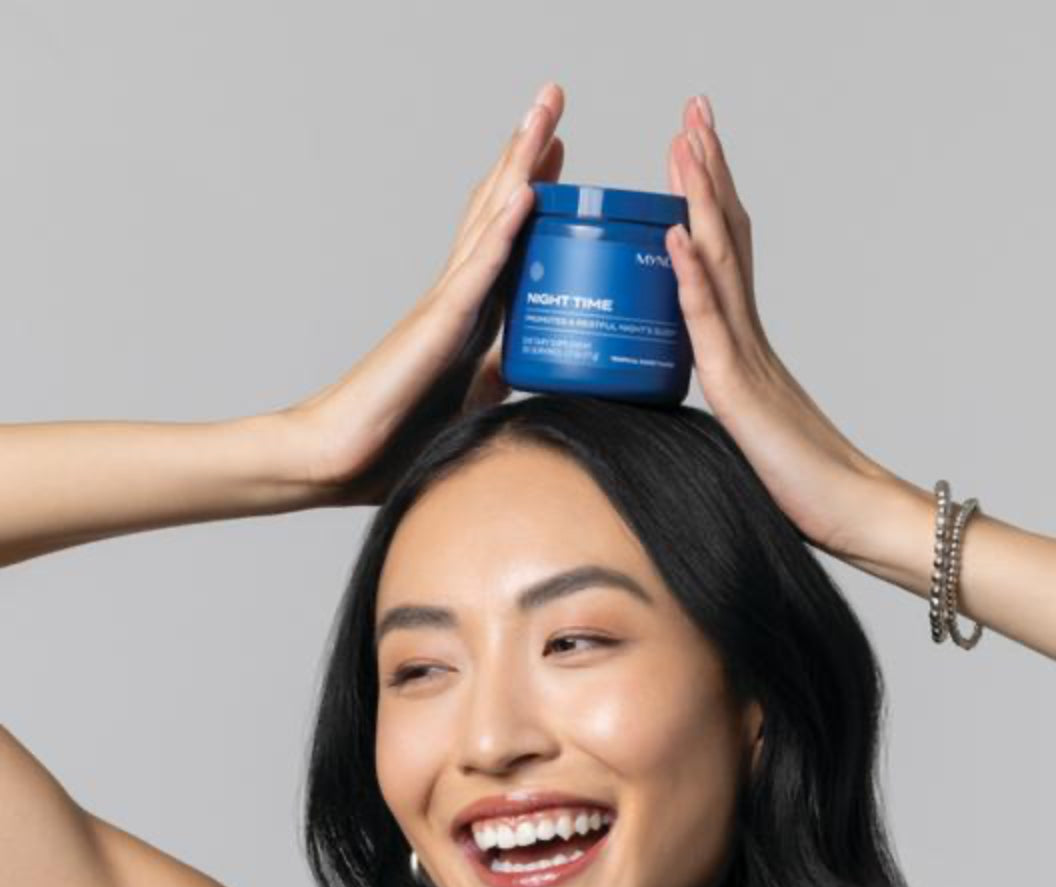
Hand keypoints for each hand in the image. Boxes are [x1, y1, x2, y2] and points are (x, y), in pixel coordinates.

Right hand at [281, 82, 567, 504]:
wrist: (342, 459)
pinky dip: (504, 230)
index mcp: (467, 316)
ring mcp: (445, 306)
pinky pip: (478, 271)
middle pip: (496, 210)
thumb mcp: (469, 403)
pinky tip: (527, 192)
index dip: (530, 194)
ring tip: (543, 112)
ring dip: (519, 165)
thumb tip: (528, 376)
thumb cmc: (397, 438)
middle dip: (527, 155)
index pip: (505, 240)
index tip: (557, 160)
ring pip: (489, 220)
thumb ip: (493, 379)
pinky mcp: (437, 327)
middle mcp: (456, 297)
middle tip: (552, 103)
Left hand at [664, 96, 903, 562]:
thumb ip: (727, 399)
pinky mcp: (741, 391)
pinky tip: (679, 234)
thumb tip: (701, 391)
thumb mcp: (751, 430)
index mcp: (748, 344)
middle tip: (694, 111)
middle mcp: (751, 336)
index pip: (726, 254)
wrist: (853, 513)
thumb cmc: (806, 484)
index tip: (693, 147)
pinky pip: (711, 325)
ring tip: (684, 142)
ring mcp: (749, 357)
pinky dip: (694, 276)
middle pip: (727, 237)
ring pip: (720, 264)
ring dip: (700, 199)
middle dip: (706, 172)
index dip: (710, 198)